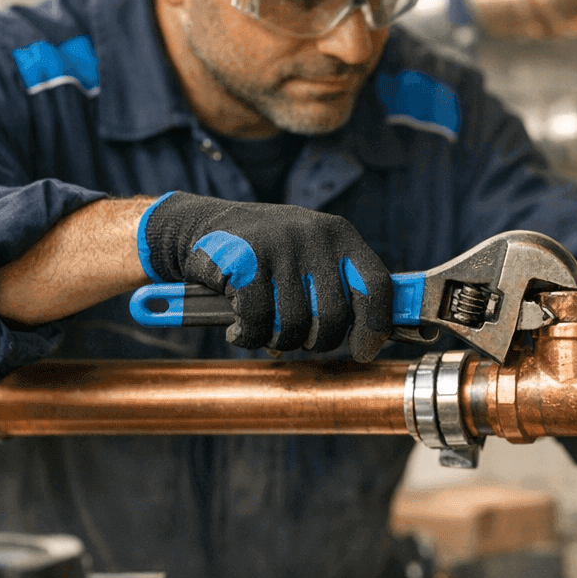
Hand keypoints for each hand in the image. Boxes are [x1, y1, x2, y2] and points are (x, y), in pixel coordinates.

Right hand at [137, 191, 392, 360]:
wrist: (199, 227)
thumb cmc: (266, 253)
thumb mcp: (310, 255)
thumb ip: (340, 286)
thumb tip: (374, 337)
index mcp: (341, 235)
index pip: (377, 285)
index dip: (376, 325)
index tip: (364, 350)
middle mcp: (314, 236)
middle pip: (333, 315)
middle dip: (317, 341)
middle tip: (299, 340)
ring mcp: (278, 246)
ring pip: (293, 323)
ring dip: (278, 341)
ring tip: (266, 331)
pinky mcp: (242, 260)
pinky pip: (256, 320)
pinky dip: (247, 336)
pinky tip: (238, 330)